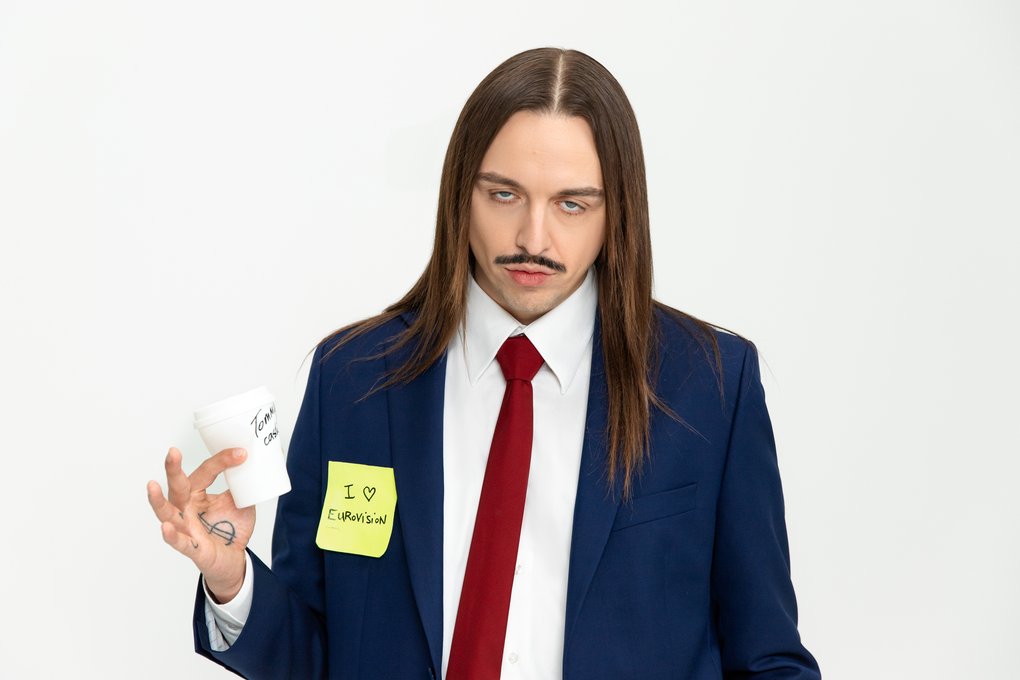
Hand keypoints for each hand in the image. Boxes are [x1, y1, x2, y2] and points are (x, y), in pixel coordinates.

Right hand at [147, 446, 255, 602]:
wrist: (234, 558)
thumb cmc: (230, 528)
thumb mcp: (239, 502)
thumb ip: (241, 486)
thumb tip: (250, 464)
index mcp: (197, 494)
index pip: (205, 472)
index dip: (222, 461)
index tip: (241, 453)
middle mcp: (186, 508)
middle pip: (177, 487)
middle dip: (173, 469)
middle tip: (173, 451)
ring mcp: (186, 528)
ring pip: (167, 513)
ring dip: (158, 500)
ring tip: (152, 485)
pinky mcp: (192, 548)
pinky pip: (179, 542)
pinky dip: (171, 535)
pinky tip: (166, 527)